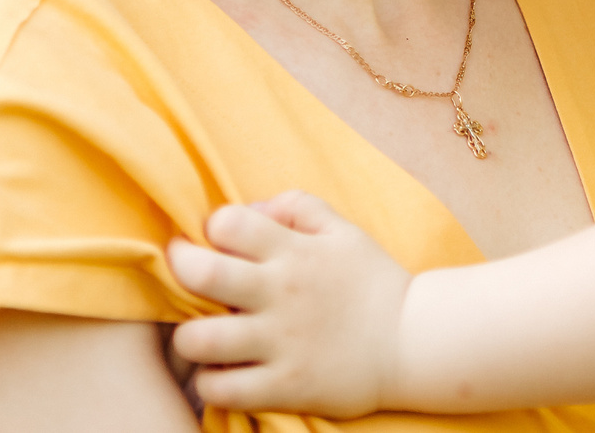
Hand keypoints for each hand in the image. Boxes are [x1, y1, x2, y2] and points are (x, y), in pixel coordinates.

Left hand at [167, 192, 413, 418]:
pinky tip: (220, 373)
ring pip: (200, 340)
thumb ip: (296, 206)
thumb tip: (251, 209)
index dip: (212, 229)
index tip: (215, 243)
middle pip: (202, 274)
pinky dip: (209, 383)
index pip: (228, 223)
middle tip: (187, 278)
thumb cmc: (372, 282)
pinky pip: (222, 389)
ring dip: (187, 338)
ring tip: (199, 336)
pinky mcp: (286, 387)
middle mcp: (281, 294)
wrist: (414, 341)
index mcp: (294, 251)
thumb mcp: (342, 230)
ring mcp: (281, 343)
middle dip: (180, 270)